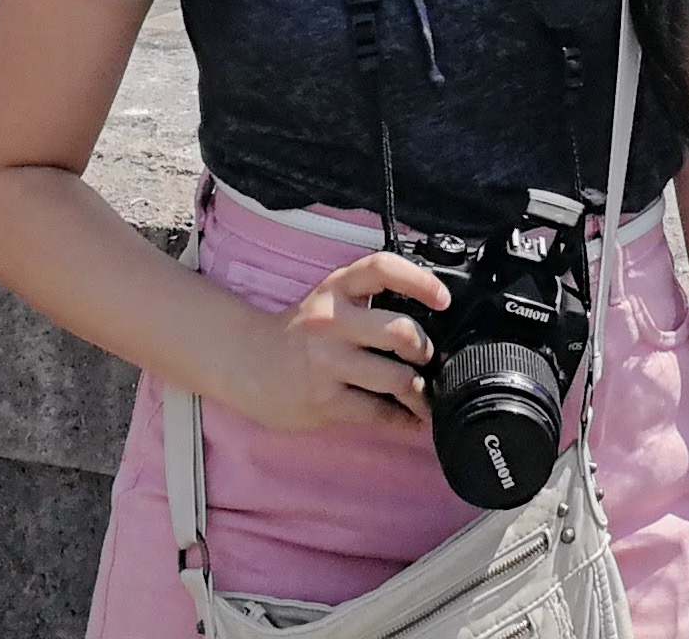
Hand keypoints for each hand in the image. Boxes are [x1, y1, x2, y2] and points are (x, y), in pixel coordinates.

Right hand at [221, 249, 450, 435]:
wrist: (245, 361)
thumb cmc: (298, 330)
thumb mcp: (329, 299)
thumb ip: (367, 300)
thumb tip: (425, 315)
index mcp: (337, 288)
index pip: (384, 269)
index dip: (420, 281)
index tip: (443, 298)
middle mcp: (333, 321)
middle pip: (399, 331)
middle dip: (424, 349)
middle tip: (428, 357)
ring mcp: (327, 363)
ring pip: (394, 377)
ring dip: (419, 389)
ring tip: (425, 394)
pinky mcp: (323, 400)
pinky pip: (375, 411)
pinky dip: (400, 418)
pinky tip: (409, 419)